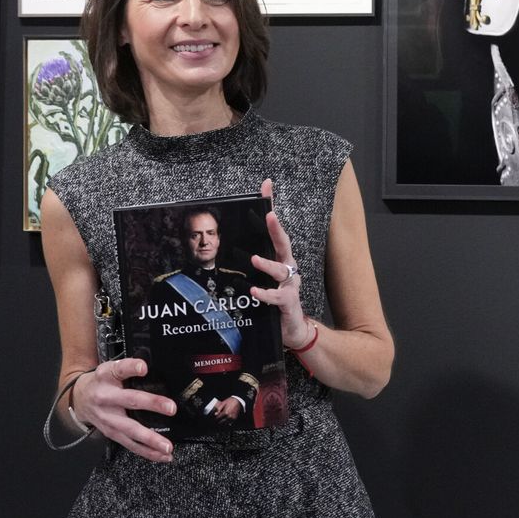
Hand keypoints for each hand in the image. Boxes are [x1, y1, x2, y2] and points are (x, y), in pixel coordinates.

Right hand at [71, 358, 176, 463]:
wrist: (79, 398)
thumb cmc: (103, 382)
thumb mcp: (111, 368)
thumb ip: (130, 368)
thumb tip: (158, 370)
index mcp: (107, 376)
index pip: (119, 369)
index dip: (131, 367)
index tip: (143, 368)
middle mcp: (105, 396)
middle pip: (130, 400)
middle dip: (152, 404)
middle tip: (171, 408)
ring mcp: (107, 417)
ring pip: (130, 429)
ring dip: (151, 439)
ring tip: (167, 446)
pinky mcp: (110, 432)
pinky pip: (130, 444)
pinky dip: (147, 451)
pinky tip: (162, 455)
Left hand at [210, 397, 242, 422]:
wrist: (238, 401)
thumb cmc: (230, 401)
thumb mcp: (223, 403)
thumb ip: (218, 409)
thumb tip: (215, 414)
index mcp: (225, 412)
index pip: (217, 418)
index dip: (214, 419)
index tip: (212, 419)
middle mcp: (229, 417)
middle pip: (220, 422)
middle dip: (217, 422)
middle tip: (214, 421)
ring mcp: (232, 418)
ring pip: (224, 424)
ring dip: (221, 423)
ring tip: (218, 422)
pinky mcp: (234, 419)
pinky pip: (228, 423)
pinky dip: (225, 423)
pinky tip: (223, 421)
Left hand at [251, 178, 309, 346]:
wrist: (293, 331)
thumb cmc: (274, 303)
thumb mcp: (261, 280)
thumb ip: (250, 265)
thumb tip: (225, 249)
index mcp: (279, 259)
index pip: (274, 230)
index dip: (271, 207)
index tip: (266, 186)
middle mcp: (287, 268)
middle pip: (283, 244)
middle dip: (276, 229)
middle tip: (269, 215)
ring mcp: (290, 285)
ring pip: (279, 270)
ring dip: (267, 264)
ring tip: (254, 260)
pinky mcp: (288, 302)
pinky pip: (276, 296)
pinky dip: (265, 293)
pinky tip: (255, 291)